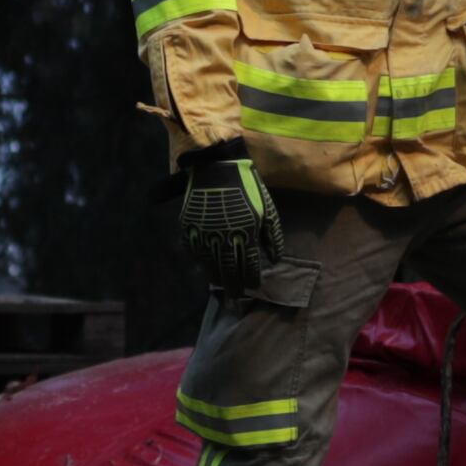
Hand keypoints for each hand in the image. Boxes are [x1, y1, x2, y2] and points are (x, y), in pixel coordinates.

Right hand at [175, 145, 279, 296]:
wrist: (217, 167)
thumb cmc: (247, 187)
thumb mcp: (267, 210)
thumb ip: (273, 236)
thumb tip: (276, 260)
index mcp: (246, 232)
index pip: (249, 264)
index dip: (252, 279)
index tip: (254, 287)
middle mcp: (224, 237)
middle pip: (229, 269)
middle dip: (234, 286)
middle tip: (237, 297)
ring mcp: (204, 233)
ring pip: (210, 264)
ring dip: (217, 277)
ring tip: (222, 286)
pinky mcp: (189, 227)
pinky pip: (193, 251)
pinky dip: (199, 262)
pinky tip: (204, 268)